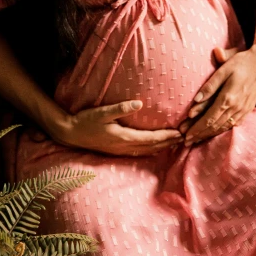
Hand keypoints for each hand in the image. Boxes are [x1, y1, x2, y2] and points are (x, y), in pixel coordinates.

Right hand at [49, 100, 182, 155]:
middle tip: (184, 138)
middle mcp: (124, 146)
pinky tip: (154, 149)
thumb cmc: (86, 120)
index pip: (151, 138)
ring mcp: (120, 150)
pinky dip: (150, 150)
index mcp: (123, 137)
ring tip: (174, 144)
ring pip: (146, 151)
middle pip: (152, 146)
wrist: (70, 134)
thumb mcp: (102, 112)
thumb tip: (139, 103)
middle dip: (168, 143)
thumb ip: (120, 108)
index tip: (180, 133)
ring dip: (161, 147)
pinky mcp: (116, 150)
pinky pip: (138, 152)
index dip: (166, 136)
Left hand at [183, 46, 255, 145]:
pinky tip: (215, 132)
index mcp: (228, 98)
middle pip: (215, 126)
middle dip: (200, 135)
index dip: (196, 129)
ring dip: (210, 135)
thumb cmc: (241, 62)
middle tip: (187, 142)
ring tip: (197, 140)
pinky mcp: (248, 109)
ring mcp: (244, 110)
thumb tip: (195, 100)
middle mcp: (236, 107)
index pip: (209, 119)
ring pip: (224, 127)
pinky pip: (233, 124)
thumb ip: (210, 86)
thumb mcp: (224, 70)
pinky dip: (222, 130)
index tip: (185, 136)